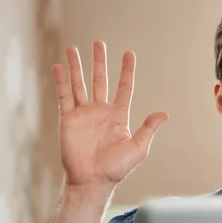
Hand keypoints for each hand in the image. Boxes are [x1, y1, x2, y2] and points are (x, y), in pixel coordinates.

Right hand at [54, 40, 166, 191]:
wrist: (92, 180)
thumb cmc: (116, 168)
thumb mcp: (138, 148)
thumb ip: (148, 129)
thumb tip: (164, 113)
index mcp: (119, 116)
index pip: (124, 87)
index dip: (126, 70)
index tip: (129, 53)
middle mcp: (101, 111)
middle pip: (100, 80)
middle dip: (99, 62)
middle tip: (99, 42)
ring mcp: (84, 114)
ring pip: (79, 84)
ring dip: (77, 67)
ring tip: (73, 48)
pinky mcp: (68, 119)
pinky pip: (63, 96)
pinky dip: (61, 81)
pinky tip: (58, 67)